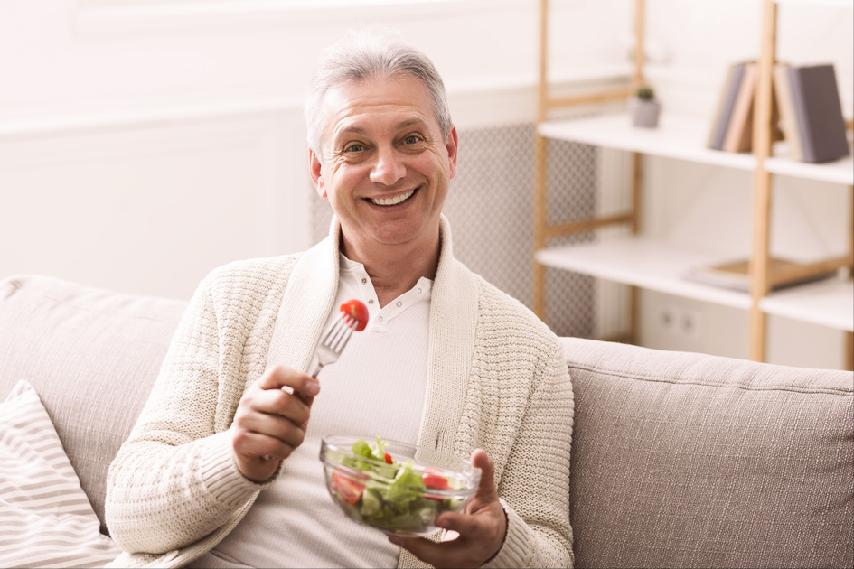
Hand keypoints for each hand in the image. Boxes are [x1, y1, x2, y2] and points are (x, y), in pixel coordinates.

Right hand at [230, 365, 318, 481]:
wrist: (249, 454)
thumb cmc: (273, 428)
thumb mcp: (290, 409)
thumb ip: (301, 396)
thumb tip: (314, 385)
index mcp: (262, 386)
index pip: (277, 372)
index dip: (299, 378)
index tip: (316, 389)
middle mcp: (249, 400)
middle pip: (282, 400)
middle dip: (301, 415)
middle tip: (302, 424)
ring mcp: (242, 420)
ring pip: (281, 427)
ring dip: (296, 437)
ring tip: (292, 440)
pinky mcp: (240, 441)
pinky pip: (274, 445)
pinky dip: (285, 450)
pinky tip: (281, 449)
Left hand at [389, 449, 506, 568]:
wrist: (494, 540)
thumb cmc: (488, 515)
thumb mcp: (488, 493)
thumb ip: (483, 473)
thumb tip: (479, 453)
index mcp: (485, 531)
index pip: (472, 528)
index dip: (456, 524)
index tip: (440, 518)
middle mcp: (472, 551)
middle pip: (446, 554)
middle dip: (422, 546)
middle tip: (400, 533)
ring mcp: (459, 563)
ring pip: (434, 560)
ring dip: (413, 548)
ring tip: (393, 534)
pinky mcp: (448, 565)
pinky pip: (429, 560)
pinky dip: (414, 549)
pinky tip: (399, 537)